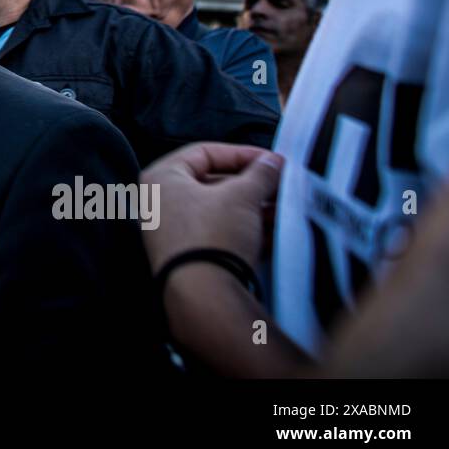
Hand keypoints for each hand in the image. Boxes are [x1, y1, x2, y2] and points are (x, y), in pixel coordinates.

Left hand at [140, 142, 283, 275]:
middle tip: (282, 185)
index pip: (204, 152)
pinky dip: (250, 230)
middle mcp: (162, 203)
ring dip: (257, 208)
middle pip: (215, 183)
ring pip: (223, 210)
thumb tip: (272, 162)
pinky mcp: (193, 257)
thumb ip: (260, 174)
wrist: (205, 295)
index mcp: (162, 178)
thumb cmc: (210, 235)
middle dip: (254, 185)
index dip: (242, 154)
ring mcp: (176, 232)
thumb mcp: (242, 195)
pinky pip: (224, 234)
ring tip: (287, 207)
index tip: (272, 160)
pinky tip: (278, 230)